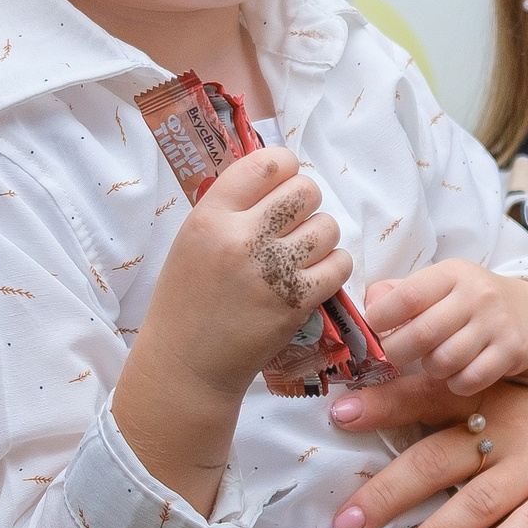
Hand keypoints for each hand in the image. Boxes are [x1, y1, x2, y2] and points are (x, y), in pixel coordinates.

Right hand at [147, 146, 349, 397]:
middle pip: (306, 190)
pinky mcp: (297, 302)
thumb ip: (230, 206)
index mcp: (210, 217)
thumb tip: (275, 173)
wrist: (187, 364)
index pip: (268, 163)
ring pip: (328, 226)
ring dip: (321, 236)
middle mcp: (242, 238)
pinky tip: (314, 275)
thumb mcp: (193, 239)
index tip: (282, 184)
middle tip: (293, 223)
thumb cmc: (187, 299)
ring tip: (302, 252)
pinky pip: (339, 263)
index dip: (285, 168)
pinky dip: (333, 266)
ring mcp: (272, 271)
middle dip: (306, 203)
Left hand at [327, 374, 527, 527]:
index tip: (336, 415)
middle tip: (345, 522)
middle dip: (388, 491)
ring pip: (479, 500)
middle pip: (438, 458)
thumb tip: (387, 441)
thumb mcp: (509, 410)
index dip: (382, 404)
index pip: (425, 398)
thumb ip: (454, 420)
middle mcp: (508, 429)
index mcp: (487, 401)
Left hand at [364, 261, 527, 394]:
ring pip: (443, 361)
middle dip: (398, 351)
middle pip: (421, 335)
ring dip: (430, 368)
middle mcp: (476, 295)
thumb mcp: (439, 285)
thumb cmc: (469, 301)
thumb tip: (369, 304)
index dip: (381, 317)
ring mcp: (496, 323)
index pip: (407, 296)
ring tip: (433, 360)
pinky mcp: (511, 351)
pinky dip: (455, 382)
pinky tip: (456, 372)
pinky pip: (468, 380)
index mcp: (451, 273)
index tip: (376, 327)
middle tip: (397, 354)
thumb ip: (400, 293)